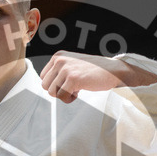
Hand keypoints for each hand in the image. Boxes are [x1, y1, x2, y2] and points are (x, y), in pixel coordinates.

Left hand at [39, 51, 156, 102]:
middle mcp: (59, 61)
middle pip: (45, 86)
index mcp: (58, 56)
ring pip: (52, 93)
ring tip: (77, 89)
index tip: (69, 82)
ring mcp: (66, 69)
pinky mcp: (73, 79)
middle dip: (58, 91)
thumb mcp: (73, 65)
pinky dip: (70, 99)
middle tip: (73, 87)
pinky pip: (62, 97)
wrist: (113, 71)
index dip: (56, 84)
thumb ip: (59, 72)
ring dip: (64, 95)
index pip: (43, 77)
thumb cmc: (94, 71)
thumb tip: (45, 87)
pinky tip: (80, 92)